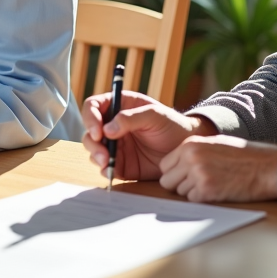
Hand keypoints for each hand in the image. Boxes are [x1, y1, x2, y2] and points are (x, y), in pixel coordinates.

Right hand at [81, 90, 216, 180]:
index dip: (90, 118)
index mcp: (118, 106)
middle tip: (103, 153)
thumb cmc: (172, 125)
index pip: (94, 107)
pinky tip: (111, 171)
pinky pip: (106, 167)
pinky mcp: (121, 163)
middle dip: (92, 143)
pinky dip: (105, 170)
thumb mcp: (154, 115)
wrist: (186, 149)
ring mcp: (116, 145)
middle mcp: (112, 125)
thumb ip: (130, 119)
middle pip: (89, 131)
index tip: (98, 131)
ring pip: (94, 150)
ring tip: (107, 163)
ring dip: (96, 156)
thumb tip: (107, 130)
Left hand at [158, 135, 276, 201]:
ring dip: (193, 192)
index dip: (175, 173)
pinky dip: (203, 200)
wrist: (268, 167)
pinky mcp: (207, 190)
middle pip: (167, 181)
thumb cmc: (245, 156)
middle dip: (180, 185)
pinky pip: (193, 200)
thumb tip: (176, 166)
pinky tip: (219, 191)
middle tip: (198, 184)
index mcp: (190, 144)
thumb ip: (193, 152)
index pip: (165, 166)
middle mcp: (190, 157)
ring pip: (180, 192)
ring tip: (214, 184)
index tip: (186, 176)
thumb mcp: (215, 144)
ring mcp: (198, 174)